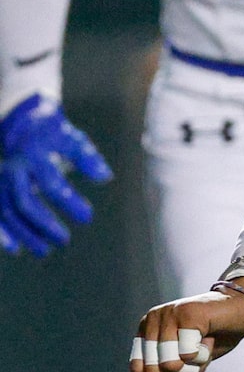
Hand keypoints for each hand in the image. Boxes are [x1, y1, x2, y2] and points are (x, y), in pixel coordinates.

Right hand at [0, 96, 112, 256]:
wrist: (19, 121)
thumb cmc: (53, 134)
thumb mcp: (72, 139)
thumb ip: (88, 158)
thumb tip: (105, 178)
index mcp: (35, 154)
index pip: (52, 183)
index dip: (69, 202)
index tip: (88, 216)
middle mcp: (14, 168)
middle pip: (24, 201)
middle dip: (43, 224)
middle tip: (65, 240)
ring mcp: (2, 178)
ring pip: (8, 210)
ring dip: (25, 233)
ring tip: (45, 251)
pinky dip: (2, 231)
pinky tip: (14, 249)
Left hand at [129, 285, 243, 371]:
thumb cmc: (215, 336)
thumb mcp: (187, 360)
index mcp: (147, 327)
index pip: (139, 369)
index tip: (182, 369)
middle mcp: (154, 318)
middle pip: (154, 370)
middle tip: (196, 357)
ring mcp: (171, 314)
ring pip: (170, 363)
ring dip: (193, 365)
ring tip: (204, 346)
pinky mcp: (189, 314)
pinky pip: (188, 353)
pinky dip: (203, 355)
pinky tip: (210, 339)